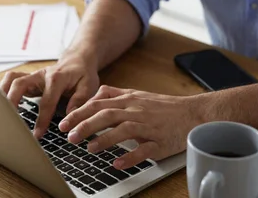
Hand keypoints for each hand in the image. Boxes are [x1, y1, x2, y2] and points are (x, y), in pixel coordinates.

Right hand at [0, 51, 99, 138]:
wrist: (77, 60)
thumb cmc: (83, 75)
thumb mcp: (88, 86)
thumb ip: (79, 101)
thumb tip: (68, 117)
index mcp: (57, 78)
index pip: (47, 100)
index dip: (42, 119)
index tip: (37, 135)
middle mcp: (41, 75)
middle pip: (20, 84)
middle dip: (12, 101)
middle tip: (7, 120)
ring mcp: (32, 76)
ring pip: (11, 79)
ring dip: (2, 93)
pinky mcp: (27, 79)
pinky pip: (10, 81)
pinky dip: (1, 90)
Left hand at [58, 85, 199, 169]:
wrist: (193, 113)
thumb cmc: (164, 107)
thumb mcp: (137, 95)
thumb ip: (115, 94)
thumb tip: (94, 95)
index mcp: (129, 100)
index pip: (98, 104)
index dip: (79, 113)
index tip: (64, 123)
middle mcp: (137, 110)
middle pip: (107, 114)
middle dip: (86, 125)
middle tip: (69, 137)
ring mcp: (149, 126)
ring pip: (124, 129)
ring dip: (105, 139)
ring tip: (90, 149)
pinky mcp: (161, 141)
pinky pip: (145, 149)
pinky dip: (131, 156)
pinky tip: (118, 164)